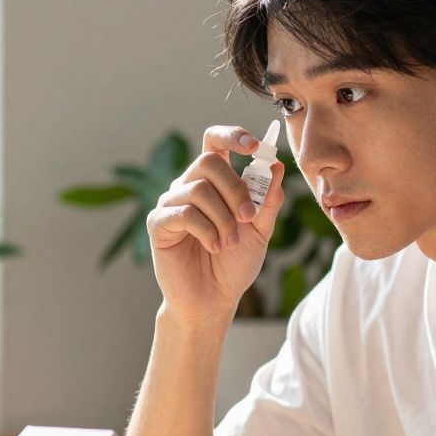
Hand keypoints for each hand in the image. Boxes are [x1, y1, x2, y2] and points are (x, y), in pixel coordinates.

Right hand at [148, 126, 286, 324]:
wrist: (214, 300)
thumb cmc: (234, 263)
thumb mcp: (261, 230)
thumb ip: (268, 199)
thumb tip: (276, 165)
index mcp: (213, 181)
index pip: (215, 141)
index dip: (233, 136)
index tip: (255, 147)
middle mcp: (189, 185)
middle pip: (209, 162)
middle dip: (235, 189)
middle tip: (248, 217)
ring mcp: (171, 203)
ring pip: (198, 189)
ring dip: (223, 218)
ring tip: (229, 242)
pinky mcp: (158, 224)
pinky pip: (184, 213)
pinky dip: (207, 230)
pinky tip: (214, 246)